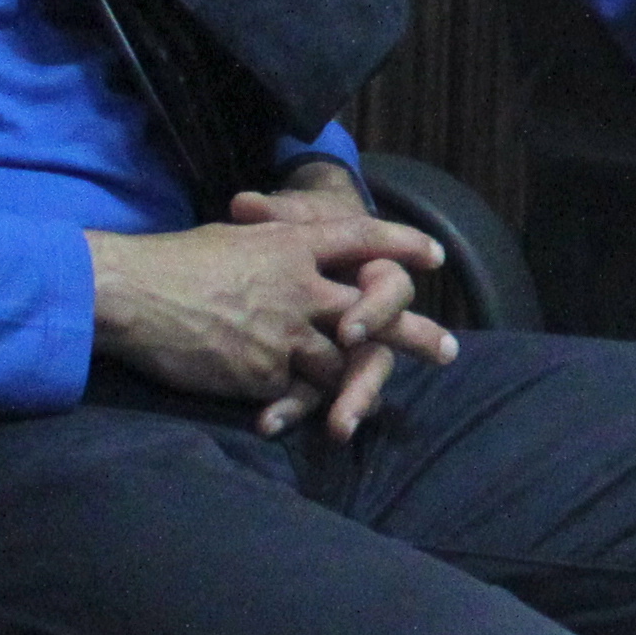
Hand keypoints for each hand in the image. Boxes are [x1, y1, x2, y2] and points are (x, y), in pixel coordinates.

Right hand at [85, 207, 452, 442]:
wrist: (130, 294)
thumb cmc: (173, 261)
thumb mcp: (235, 237)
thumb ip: (277, 245)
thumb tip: (301, 244)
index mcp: (293, 245)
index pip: (362, 237)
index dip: (400, 245)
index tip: (434, 256)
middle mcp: (302, 289)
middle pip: (376, 310)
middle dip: (414, 333)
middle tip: (448, 350)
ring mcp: (286, 334)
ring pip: (343, 363)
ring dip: (363, 385)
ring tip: (379, 402)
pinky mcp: (263, 374)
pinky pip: (295, 394)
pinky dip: (299, 407)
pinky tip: (301, 422)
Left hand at [223, 171, 458, 439]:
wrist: (270, 251)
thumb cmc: (293, 227)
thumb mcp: (286, 218)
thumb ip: (273, 214)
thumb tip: (246, 205)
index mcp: (369, 269)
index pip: (389, 287)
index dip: (377, 308)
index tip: (349, 331)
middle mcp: (368, 309)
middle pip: (384, 346)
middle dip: (369, 378)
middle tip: (351, 407)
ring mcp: (347, 343)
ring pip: (359, 375)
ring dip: (350, 402)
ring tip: (336, 430)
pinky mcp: (318, 365)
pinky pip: (319, 391)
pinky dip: (295, 407)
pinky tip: (270, 424)